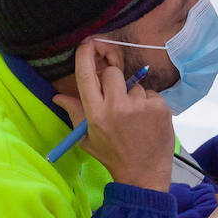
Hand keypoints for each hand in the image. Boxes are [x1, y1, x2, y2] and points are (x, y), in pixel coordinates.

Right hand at [54, 41, 174, 190]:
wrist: (144, 173)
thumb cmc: (113, 155)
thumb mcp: (87, 137)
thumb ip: (75, 113)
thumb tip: (57, 96)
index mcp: (96, 113)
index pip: (87, 76)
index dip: (85, 56)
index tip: (87, 43)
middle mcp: (117, 106)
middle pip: (113, 72)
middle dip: (113, 80)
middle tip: (115, 98)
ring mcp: (140, 105)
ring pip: (134, 84)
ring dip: (133, 95)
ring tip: (134, 118)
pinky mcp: (160, 106)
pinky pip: (151, 93)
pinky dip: (148, 103)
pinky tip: (147, 120)